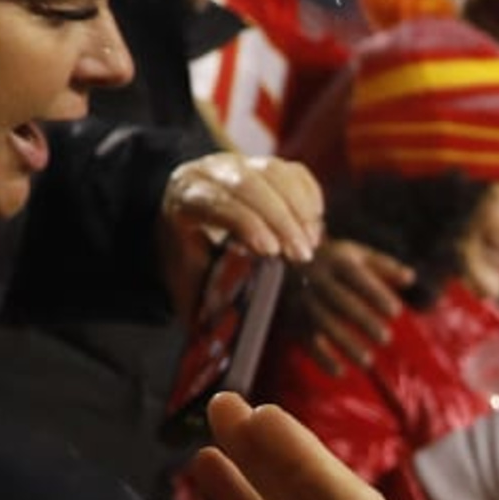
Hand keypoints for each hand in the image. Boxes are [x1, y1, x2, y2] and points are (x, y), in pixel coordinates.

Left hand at [160, 153, 324, 317]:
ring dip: (300, 210)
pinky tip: (314, 226)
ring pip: (276, 173)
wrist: (185, 221)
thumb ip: (200, 300)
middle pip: (250, 183)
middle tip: (302, 256)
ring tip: (312, 244)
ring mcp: (241, 164)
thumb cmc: (187, 257)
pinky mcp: (267, 167)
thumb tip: (218, 335)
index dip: (246, 223)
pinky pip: (295, 174)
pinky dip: (310, 198)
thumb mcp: (184, 279)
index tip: (270, 252)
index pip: (217, 200)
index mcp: (185, 197)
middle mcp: (211, 172)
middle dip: (281, 219)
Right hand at [295, 240, 415, 372]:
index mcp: (335, 261)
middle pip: (339, 301)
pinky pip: (305, 341)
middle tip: (385, 338)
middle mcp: (315, 280)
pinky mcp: (292, 320)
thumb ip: (384, 266)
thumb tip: (411, 278)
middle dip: (362, 321)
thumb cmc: (331, 261)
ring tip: (367, 361)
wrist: (281, 262)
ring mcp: (301, 301)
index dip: (375, 294)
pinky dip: (321, 358)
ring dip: (344, 344)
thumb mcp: (355, 255)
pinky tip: (340, 371)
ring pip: (322, 323)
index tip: (396, 311)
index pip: (356, 277)